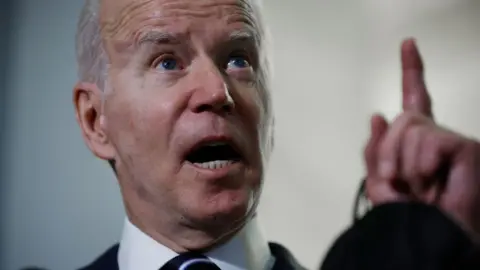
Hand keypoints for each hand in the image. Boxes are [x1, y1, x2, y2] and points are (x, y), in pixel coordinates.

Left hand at [364, 38, 479, 239]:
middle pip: (402, 118)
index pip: (414, 100)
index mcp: (415, 143)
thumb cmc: (407, 219)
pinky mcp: (466, 148)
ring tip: (417, 187)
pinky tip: (430, 182)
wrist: (426, 239)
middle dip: (389, 152)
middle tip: (398, 182)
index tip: (407, 45)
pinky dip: (420, 164)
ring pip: (411, 127)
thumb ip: (376, 150)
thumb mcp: (380, 183)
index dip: (411, 71)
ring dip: (403, 162)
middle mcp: (436, 136)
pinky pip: (429, 139)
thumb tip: (378, 115)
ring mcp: (451, 141)